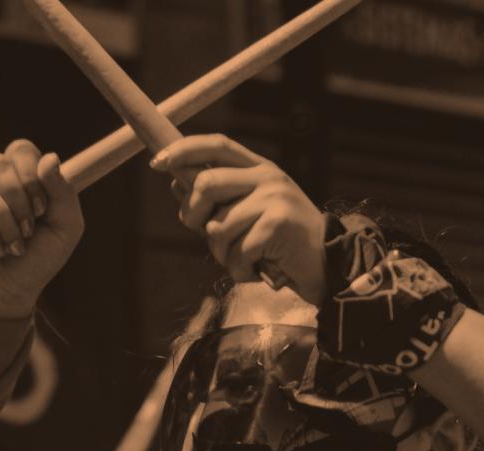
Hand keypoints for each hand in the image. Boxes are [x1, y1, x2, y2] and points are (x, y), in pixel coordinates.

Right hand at [0, 141, 82, 319]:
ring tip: (13, 247)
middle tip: (28, 231)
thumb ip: (64, 194)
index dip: (32, 176)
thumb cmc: (35, 260)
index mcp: (14, 176)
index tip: (42, 209)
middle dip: (20, 204)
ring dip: (4, 223)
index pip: (19, 150)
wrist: (7, 295)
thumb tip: (49, 158)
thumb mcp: (65, 229)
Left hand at [151, 135, 323, 298]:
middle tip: (202, 233)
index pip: (217, 144)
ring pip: (217, 226)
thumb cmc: (281, 244)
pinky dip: (240, 270)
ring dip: (221, 254)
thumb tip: (176, 184)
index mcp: (259, 169)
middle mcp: (268, 177)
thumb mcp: (248, 215)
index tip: (157, 162)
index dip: (184, 150)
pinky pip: (237, 251)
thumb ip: (217, 200)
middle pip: (206, 183)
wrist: (326, 267)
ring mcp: (274, 199)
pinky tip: (258, 272)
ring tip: (243, 260)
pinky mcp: (277, 225)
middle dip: (192, 214)